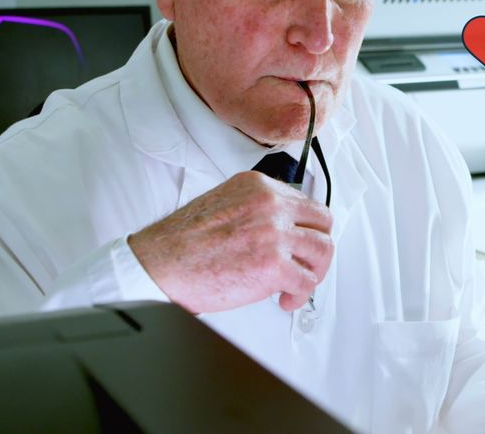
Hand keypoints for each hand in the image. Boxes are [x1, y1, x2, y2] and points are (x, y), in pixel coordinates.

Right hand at [128, 171, 333, 313]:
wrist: (162, 264)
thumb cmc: (183, 242)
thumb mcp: (224, 203)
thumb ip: (256, 209)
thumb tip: (281, 226)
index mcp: (258, 187)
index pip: (305, 202)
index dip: (307, 227)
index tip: (303, 240)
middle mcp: (270, 205)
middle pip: (323, 222)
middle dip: (318, 246)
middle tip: (307, 262)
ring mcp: (274, 233)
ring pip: (322, 250)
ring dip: (314, 271)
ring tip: (296, 283)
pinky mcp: (274, 265)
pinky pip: (307, 282)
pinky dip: (299, 295)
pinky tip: (284, 298)